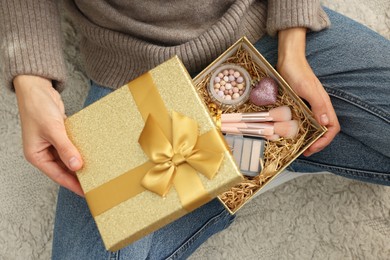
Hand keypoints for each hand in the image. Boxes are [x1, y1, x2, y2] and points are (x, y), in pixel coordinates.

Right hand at [14, 75, 83, 195]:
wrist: (36, 88)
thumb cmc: (37, 107)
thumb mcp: (53, 129)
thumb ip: (65, 148)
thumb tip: (76, 166)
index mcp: (36, 155)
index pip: (58, 175)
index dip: (73, 184)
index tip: (87, 191)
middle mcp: (43, 152)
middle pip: (64, 169)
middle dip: (78, 175)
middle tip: (95, 181)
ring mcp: (51, 144)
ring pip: (68, 158)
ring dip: (80, 162)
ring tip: (96, 170)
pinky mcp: (59, 136)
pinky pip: (71, 147)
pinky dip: (79, 150)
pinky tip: (91, 154)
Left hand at [277, 28, 339, 155]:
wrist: (288, 59)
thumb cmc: (297, 72)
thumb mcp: (307, 89)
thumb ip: (318, 105)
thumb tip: (325, 123)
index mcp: (323, 105)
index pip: (332, 128)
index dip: (325, 140)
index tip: (312, 147)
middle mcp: (318, 106)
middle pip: (324, 129)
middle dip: (317, 142)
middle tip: (305, 150)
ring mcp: (309, 104)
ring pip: (314, 125)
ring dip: (309, 136)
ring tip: (299, 144)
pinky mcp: (300, 102)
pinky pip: (304, 118)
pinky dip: (301, 127)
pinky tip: (292, 130)